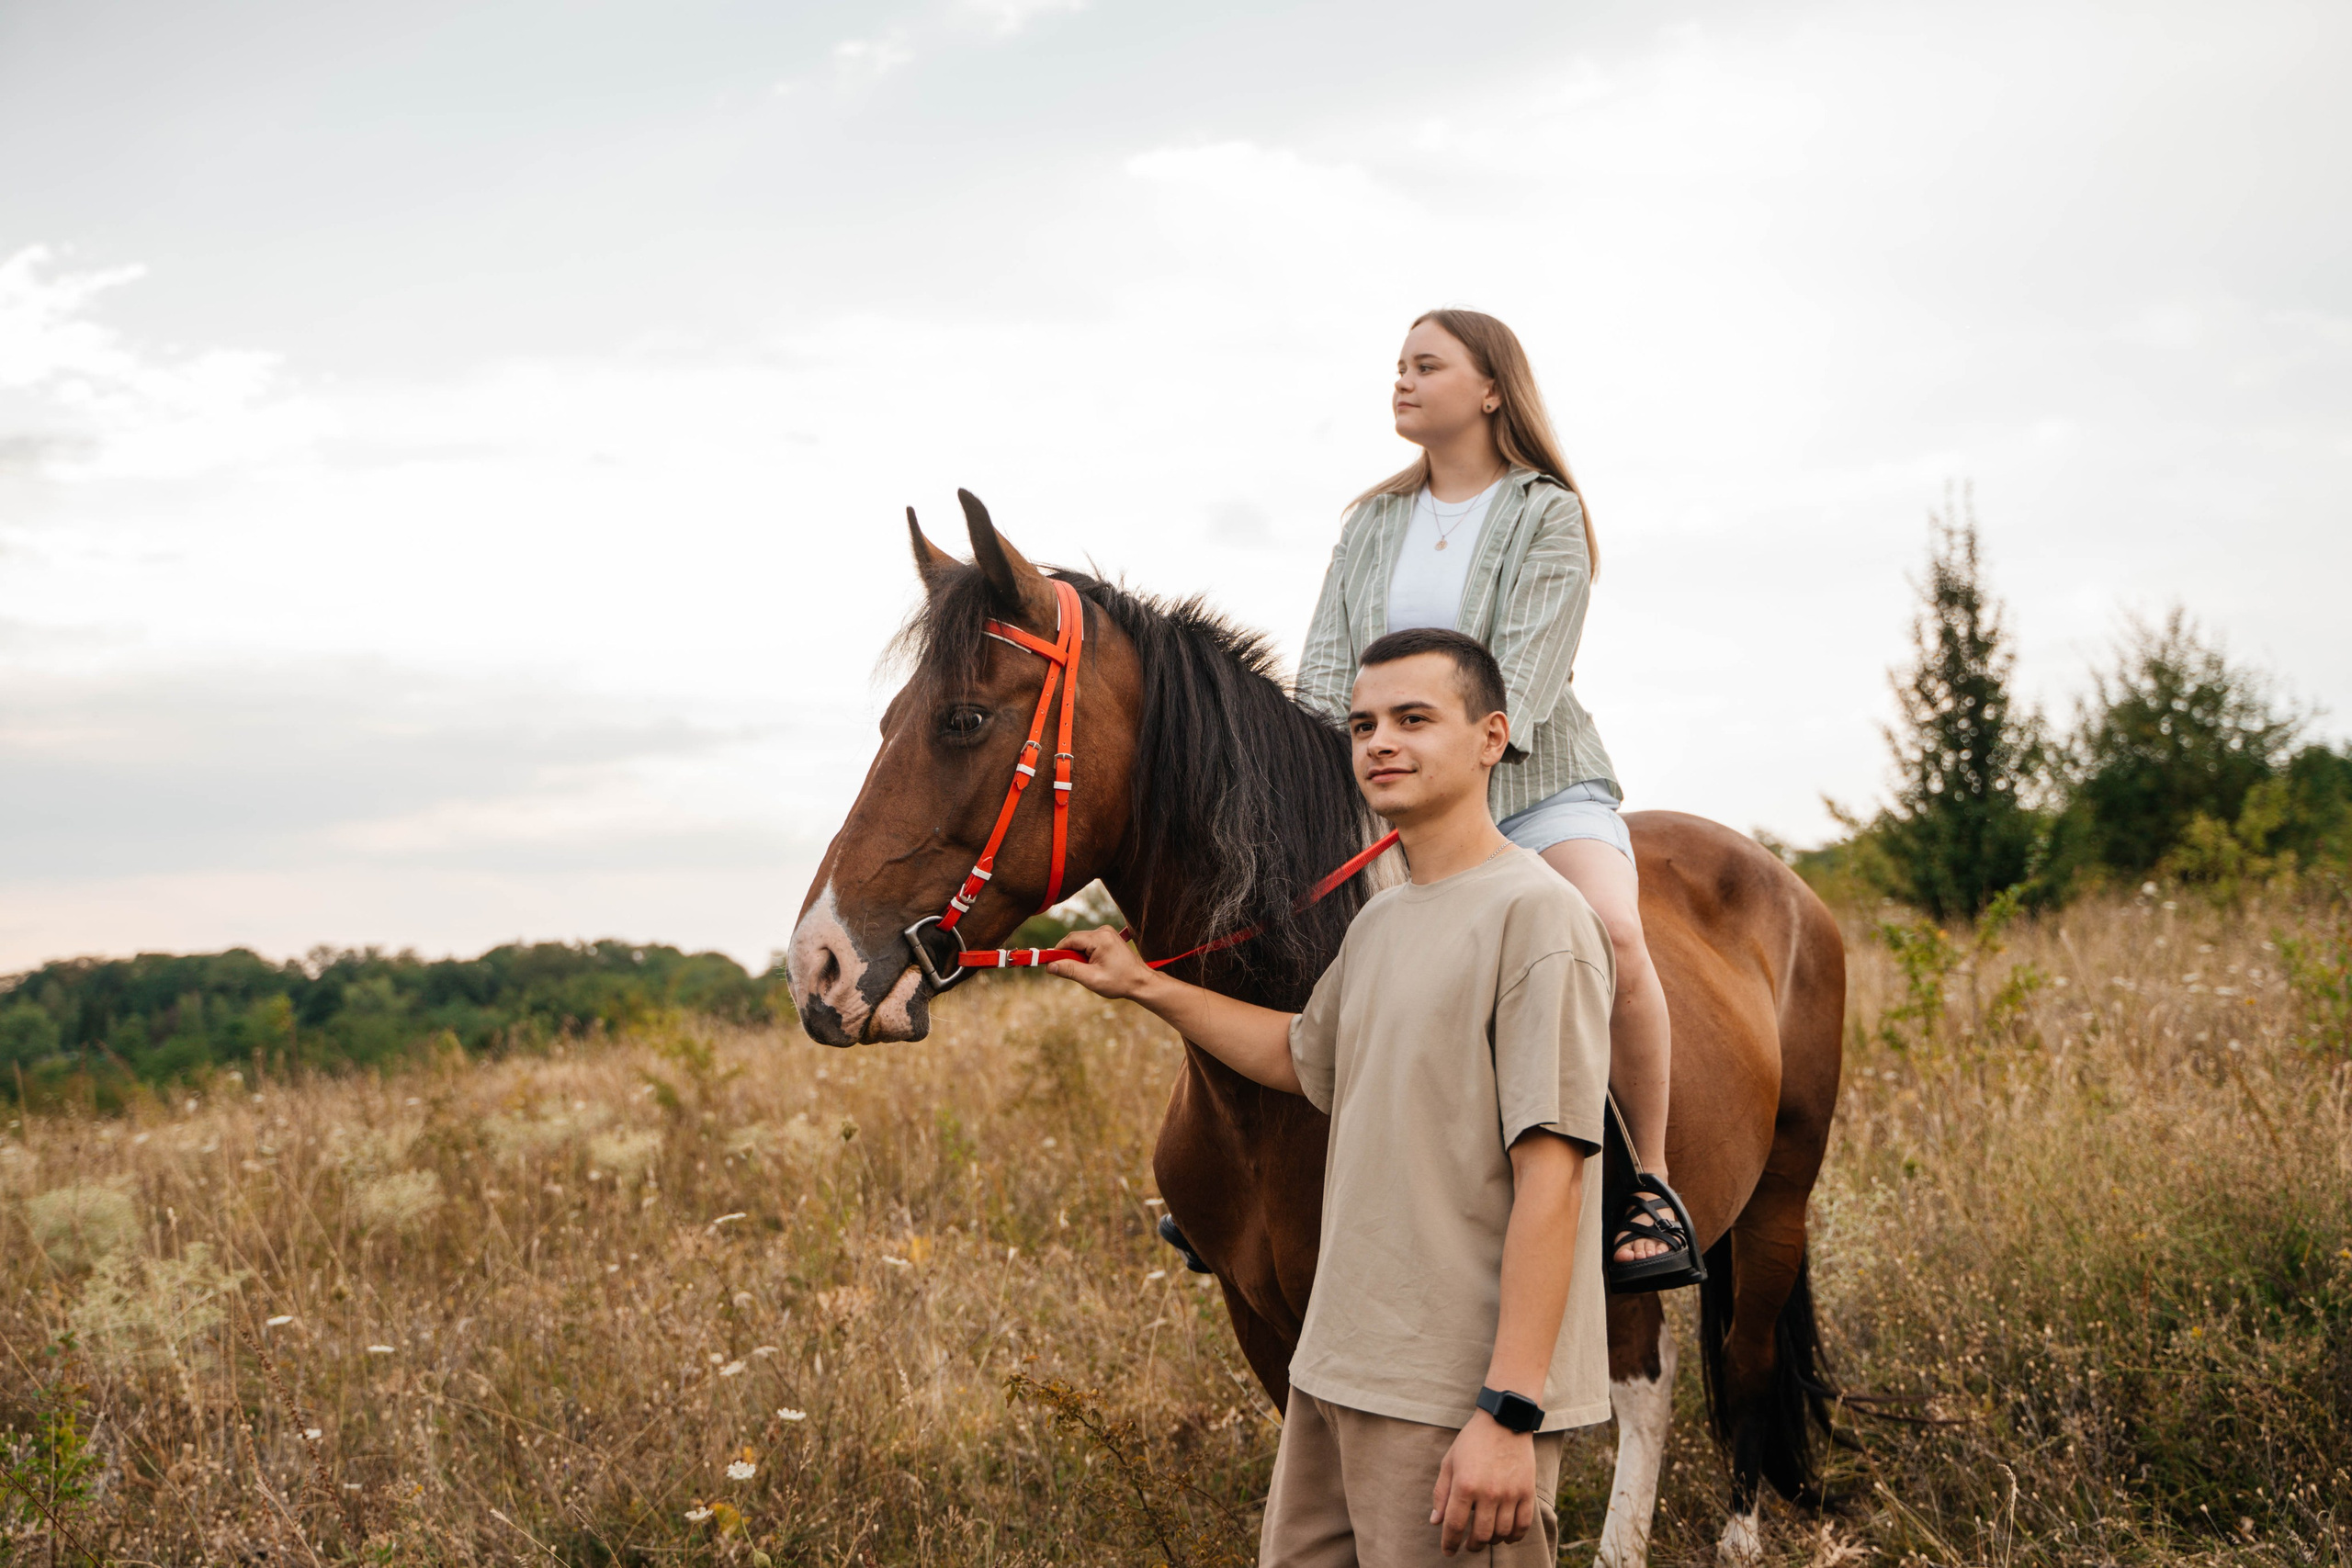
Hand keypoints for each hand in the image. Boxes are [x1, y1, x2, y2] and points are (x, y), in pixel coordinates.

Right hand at [1043, 926, 1155, 1000]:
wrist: (1141, 982)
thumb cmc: (1120, 982)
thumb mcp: (1091, 979)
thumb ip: (1069, 970)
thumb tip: (1049, 966)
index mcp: (1100, 939)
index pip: (1070, 940)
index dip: (1057, 952)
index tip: (1048, 964)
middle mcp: (1103, 931)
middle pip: (1075, 941)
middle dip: (1068, 956)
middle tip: (1069, 973)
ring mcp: (1107, 933)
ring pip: (1081, 943)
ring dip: (1078, 957)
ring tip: (1088, 972)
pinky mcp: (1108, 938)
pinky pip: (1089, 944)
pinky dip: (1085, 956)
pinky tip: (1094, 968)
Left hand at [1430, 1410, 1535, 1554]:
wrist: (1504, 1421)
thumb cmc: (1472, 1441)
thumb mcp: (1450, 1462)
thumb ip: (1442, 1493)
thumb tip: (1436, 1522)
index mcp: (1465, 1485)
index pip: (1455, 1525)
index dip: (1450, 1543)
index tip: (1448, 1551)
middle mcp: (1488, 1492)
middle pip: (1480, 1535)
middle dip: (1472, 1545)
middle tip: (1469, 1545)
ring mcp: (1510, 1493)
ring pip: (1501, 1533)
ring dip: (1492, 1541)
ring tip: (1486, 1538)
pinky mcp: (1527, 1492)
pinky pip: (1523, 1525)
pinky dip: (1514, 1536)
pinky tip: (1506, 1536)